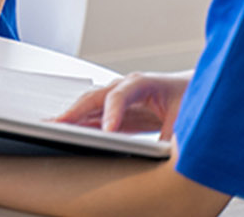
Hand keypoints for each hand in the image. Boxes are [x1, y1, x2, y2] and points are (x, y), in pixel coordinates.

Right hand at [55, 71, 191, 138]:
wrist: (194, 89)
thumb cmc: (191, 97)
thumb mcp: (185, 119)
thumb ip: (170, 138)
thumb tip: (163, 161)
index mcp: (143, 83)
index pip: (121, 96)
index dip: (112, 113)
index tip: (107, 131)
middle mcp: (125, 87)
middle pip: (95, 97)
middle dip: (76, 111)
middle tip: (58, 126)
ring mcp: (118, 97)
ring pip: (89, 106)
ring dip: (70, 117)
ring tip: (49, 129)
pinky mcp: (116, 111)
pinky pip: (93, 116)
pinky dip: (78, 123)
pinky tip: (64, 132)